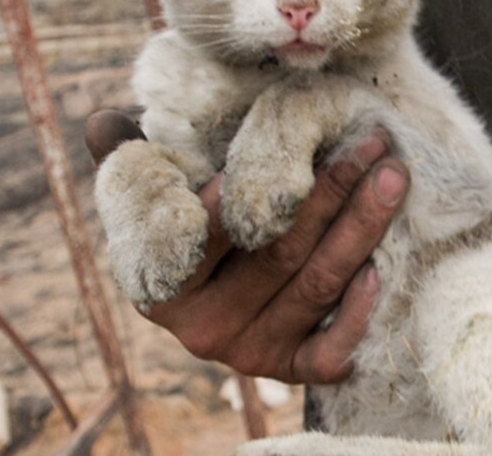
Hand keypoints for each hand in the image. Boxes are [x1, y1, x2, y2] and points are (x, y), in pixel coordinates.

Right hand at [85, 110, 407, 383]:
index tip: (289, 135)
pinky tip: (379, 269)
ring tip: (393, 176)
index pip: (214, 230)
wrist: (218, 293)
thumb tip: (98, 121)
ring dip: (360, 229)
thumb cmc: (191, 222)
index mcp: (164, 286)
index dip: (253, 184)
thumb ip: (130, 160)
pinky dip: (355, 316)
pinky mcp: (289, 370)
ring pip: (314, 287)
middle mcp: (203, 329)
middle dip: (331, 190)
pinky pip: (326, 356)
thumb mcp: (157, 192)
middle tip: (371, 140)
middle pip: (279, 252)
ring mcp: (249, 353)